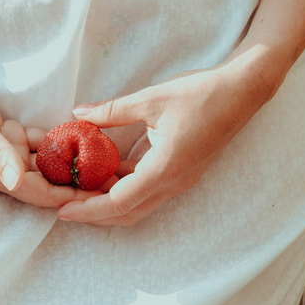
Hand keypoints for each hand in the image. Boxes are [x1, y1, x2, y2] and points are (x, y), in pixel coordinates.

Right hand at [0, 69, 100, 206]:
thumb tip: (16, 181)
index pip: (39, 192)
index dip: (70, 196)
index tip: (101, 196)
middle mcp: (3, 168)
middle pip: (48, 182)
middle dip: (78, 181)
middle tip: (112, 176)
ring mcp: (5, 152)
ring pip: (47, 162)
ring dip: (73, 161)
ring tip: (106, 158)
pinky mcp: (7, 136)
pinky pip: (39, 142)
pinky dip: (58, 139)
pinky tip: (81, 134)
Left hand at [57, 59, 276, 225]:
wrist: (242, 92)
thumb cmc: (200, 94)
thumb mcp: (150, 100)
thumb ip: (111, 111)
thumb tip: (77, 113)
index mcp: (164, 169)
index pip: (119, 202)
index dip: (88, 210)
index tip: (62, 210)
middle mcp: (173, 183)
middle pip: (127, 212)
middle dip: (94, 212)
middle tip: (64, 203)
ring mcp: (179, 180)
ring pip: (138, 204)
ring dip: (108, 201)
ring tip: (79, 189)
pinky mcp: (181, 172)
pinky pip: (148, 190)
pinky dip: (124, 188)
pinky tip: (104, 172)